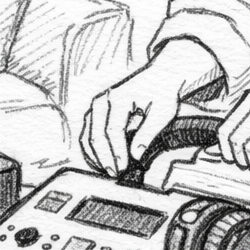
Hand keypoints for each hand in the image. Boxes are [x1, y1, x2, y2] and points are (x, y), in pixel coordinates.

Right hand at [80, 61, 186, 176]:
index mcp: (118, 97)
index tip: (123, 167)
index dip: (117, 151)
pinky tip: (100, 162)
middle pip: (96, 134)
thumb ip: (148, 133)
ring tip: (108, 171)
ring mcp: (96, 105)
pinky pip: (87, 133)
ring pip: (87, 135)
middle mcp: (102, 100)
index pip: (113, 130)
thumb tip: (136, 156)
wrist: (158, 76)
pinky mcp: (95, 111)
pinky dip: (91, 150)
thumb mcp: (162, 112)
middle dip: (105, 157)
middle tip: (115, 174)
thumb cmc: (161, 93)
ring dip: (95, 156)